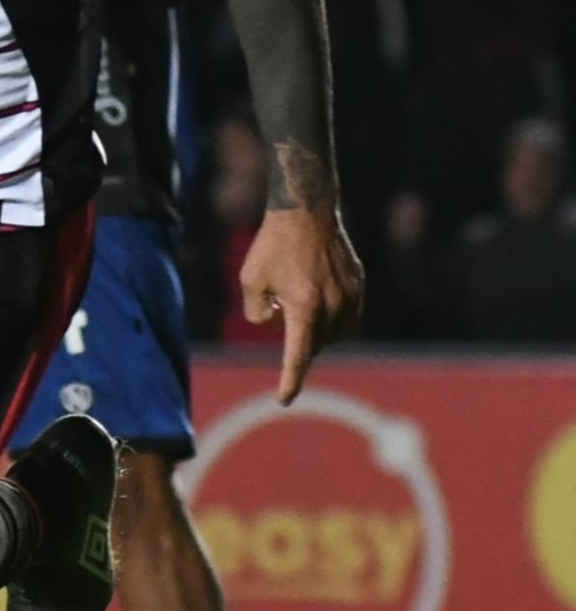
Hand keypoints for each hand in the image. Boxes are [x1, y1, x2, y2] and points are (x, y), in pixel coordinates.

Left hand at [240, 206, 363, 406]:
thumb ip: (257, 313)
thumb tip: (276, 327)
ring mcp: (350, 296)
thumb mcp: (250, 281)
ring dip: (315, 328)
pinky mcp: (359, 287)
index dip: (290, 381)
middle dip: (298, 340)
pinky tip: (316, 292)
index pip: (297, 356)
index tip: (284, 398)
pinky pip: (345, 315)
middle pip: (314, 344)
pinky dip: (330, 315)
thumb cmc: (272, 245)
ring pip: (332, 332)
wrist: (305, 211)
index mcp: (305, 308)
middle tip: (281, 308)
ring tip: (298, 293)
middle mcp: (333, 306)